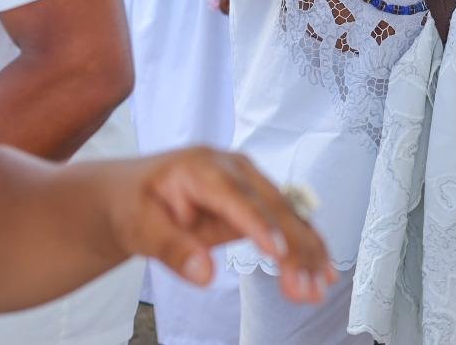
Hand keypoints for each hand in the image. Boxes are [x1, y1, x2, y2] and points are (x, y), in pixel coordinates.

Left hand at [108, 147, 335, 304]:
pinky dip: (305, 246)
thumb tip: (204, 273)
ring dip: (307, 250)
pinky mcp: (258, 199)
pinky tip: (321, 270)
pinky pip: (288, 221)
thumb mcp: (140, 227)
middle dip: (295, 247)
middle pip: (272, 205)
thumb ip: (172, 250)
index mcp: (202, 168)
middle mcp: (233, 170)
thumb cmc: (135, 204)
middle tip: (306, 285)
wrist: (133, 192)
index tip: (278, 252)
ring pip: (289, 214)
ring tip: (319, 286)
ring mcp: (250, 182)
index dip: (260, 224)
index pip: (235, 197)